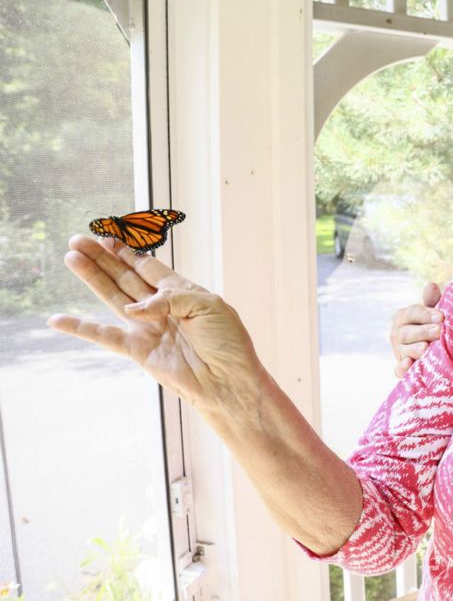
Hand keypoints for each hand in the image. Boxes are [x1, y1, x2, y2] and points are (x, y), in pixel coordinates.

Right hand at [47, 235, 265, 417]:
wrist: (230, 381)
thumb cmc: (228, 343)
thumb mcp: (210, 306)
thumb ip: (172, 298)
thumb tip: (133, 309)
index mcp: (183, 293)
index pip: (149, 267)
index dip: (128, 253)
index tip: (108, 237)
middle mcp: (162, 308)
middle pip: (126, 277)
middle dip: (102, 259)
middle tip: (78, 241)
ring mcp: (148, 328)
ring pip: (113, 297)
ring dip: (92, 278)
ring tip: (71, 258)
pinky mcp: (139, 350)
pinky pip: (105, 336)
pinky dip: (81, 328)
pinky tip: (57, 320)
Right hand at [390, 282, 442, 377]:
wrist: (432, 349)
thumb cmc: (432, 326)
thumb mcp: (432, 313)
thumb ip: (431, 301)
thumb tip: (431, 285)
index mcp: (403, 317)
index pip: (412, 313)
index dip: (426, 314)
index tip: (441, 316)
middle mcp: (397, 334)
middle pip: (406, 332)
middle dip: (423, 332)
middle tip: (439, 332)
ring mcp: (398, 351)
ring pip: (402, 350)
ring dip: (414, 349)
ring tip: (426, 348)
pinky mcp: (401, 368)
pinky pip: (398, 370)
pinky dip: (402, 368)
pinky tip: (409, 364)